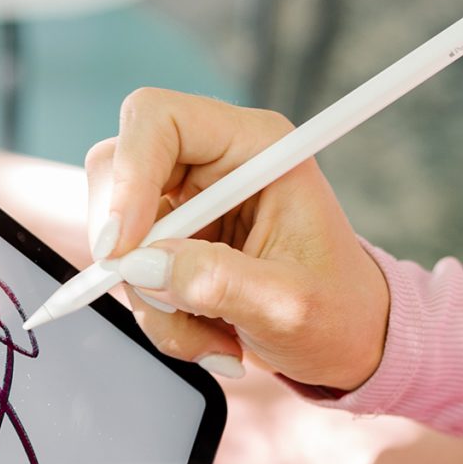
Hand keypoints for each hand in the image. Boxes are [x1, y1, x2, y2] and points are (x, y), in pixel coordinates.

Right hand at [84, 88, 390, 392]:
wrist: (345, 343)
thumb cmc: (337, 312)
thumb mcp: (289, 305)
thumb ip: (220, 282)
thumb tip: (143, 266)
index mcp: (254, 146)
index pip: (159, 120)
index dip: (128, 175)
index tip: (122, 248)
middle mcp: (214, 161)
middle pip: (117, 170)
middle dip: (128, 249)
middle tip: (161, 303)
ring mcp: (188, 202)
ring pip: (117, 233)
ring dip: (152, 300)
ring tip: (214, 338)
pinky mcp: (172, 241)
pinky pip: (129, 272)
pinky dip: (158, 315)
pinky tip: (210, 335)